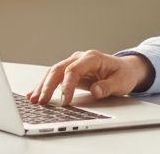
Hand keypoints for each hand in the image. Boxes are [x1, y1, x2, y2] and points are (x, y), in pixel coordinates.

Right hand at [26, 50, 152, 105]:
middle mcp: (80, 58)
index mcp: (92, 58)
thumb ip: (108, 86)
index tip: (64, 101)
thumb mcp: (121, 82)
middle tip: (41, 102)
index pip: (74, 70)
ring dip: (42, 86)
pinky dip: (44, 85)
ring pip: (53, 72)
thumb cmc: (123, 74)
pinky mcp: (70, 71)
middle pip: (59, 69)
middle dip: (48, 86)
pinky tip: (34, 94)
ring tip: (33, 100)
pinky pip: (54, 77)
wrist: (125, 69)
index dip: (67, 86)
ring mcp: (74, 63)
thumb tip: (96, 90)